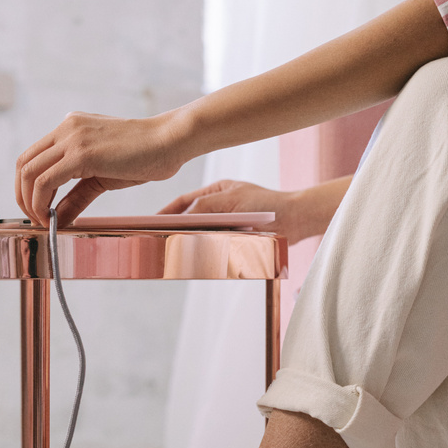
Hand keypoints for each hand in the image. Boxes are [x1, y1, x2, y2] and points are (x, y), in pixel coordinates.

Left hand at [15, 109, 188, 226]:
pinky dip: (41, 202)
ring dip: (30, 202)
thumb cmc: (144, 156)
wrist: (170, 141)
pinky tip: (52, 217)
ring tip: (43, 221)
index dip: (27, 187)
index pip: (32, 157)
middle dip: (22, 196)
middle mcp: (66, 128)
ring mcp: (72, 138)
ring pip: (30, 172)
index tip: (37, 210)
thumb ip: (76, 195)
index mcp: (70, 128)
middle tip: (35, 219)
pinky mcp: (82, 153)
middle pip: (23, 164)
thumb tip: (57, 217)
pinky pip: (46, 181)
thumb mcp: (102, 177)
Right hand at [160, 178, 300, 244]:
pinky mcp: (234, 238)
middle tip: (157, 238)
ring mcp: (226, 223)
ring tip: (172, 249)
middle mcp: (219, 206)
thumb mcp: (233, 199)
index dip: (166, 211)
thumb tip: (183, 215)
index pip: (184, 201)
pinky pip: (213, 244)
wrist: (296, 220)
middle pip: (189, 218)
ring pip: (200, 233)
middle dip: (173, 228)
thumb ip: (206, 205)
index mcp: (217, 191)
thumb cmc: (267, 204)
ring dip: (188, 240)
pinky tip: (196, 255)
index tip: (151, 222)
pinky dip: (203, 249)